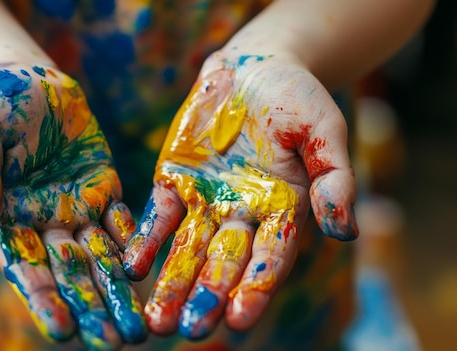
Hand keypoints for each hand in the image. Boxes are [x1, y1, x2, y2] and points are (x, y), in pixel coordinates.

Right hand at [0, 65, 146, 348]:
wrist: (31, 78)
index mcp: (8, 217)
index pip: (26, 267)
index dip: (44, 298)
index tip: (64, 331)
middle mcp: (44, 223)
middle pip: (70, 272)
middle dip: (92, 308)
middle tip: (116, 343)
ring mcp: (76, 208)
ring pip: (100, 257)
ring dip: (119, 292)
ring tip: (139, 329)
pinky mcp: (104, 189)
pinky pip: (123, 222)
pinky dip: (134, 248)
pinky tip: (150, 276)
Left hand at [123, 52, 357, 338]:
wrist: (252, 66)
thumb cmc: (296, 97)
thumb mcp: (323, 130)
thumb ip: (334, 178)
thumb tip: (345, 230)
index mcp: (282, 210)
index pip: (268, 258)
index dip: (254, 288)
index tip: (239, 322)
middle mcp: (241, 216)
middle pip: (222, 264)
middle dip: (206, 297)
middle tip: (189, 331)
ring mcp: (204, 202)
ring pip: (186, 250)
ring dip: (171, 283)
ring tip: (154, 322)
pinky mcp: (174, 182)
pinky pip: (158, 217)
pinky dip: (146, 241)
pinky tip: (133, 268)